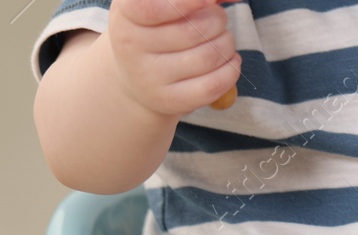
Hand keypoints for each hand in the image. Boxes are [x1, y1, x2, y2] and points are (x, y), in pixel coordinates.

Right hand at [105, 0, 241, 117]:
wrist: (139, 75)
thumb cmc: (157, 29)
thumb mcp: (162, 4)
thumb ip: (192, 0)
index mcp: (126, 16)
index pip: (152, 9)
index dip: (186, 3)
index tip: (208, 1)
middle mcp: (131, 47)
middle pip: (193, 30)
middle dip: (218, 20)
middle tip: (218, 20)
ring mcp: (149, 78)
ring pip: (208, 57)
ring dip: (227, 44)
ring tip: (223, 40)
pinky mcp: (169, 101)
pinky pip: (213, 86)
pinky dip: (231, 70)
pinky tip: (231, 61)